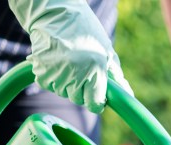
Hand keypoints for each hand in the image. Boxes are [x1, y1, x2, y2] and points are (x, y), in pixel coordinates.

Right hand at [9, 0, 132, 112]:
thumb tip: (128, 95)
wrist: (55, 13)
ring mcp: (57, 74)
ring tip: (67, 60)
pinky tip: (56, 60)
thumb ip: (116, 76)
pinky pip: (49, 85)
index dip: (96, 101)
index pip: (94, 104)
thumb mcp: (106, 51)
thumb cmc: (85, 31)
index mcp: (95, 69)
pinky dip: (53, 76)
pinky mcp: (41, 72)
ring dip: (66, 82)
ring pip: (63, 92)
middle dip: (81, 89)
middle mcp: (75, 74)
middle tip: (80, 68)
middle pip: (78, 99)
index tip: (96, 95)